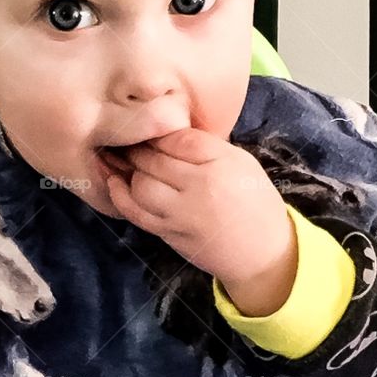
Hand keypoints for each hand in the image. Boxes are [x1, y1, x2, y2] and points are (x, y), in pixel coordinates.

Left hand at [100, 129, 297, 311]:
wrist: (263, 254)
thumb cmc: (255, 202)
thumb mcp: (241, 162)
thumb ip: (206, 146)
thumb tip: (167, 131)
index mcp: (221, 165)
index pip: (177, 138)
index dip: (157, 130)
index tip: (148, 122)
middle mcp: (199, 190)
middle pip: (153, 160)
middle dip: (135, 147)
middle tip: (125, 137)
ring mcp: (182, 216)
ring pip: (140, 186)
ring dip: (125, 170)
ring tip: (117, 157)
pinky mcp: (170, 235)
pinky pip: (136, 213)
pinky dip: (120, 196)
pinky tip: (113, 182)